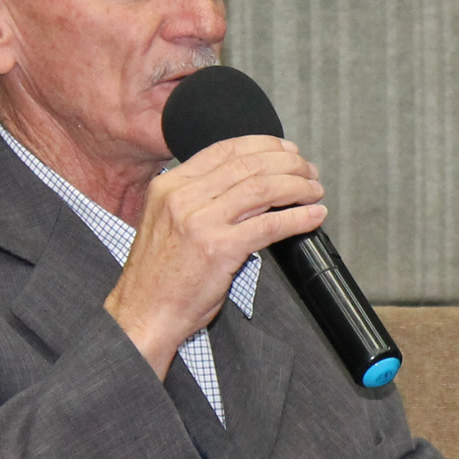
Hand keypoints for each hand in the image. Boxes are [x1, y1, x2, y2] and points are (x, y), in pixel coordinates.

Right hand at [104, 136, 324, 376]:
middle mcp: (182, 197)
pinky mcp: (219, 249)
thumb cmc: (158, 276)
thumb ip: (199, 199)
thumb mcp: (168, 221)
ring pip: (262, 188)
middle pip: (249, 165)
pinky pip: (269, 224)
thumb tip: (247, 186)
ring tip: (315, 192)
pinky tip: (313, 216)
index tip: (287, 150)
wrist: (143, 314)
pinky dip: (298, 218)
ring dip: (298, 187)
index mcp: (169, 185)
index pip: (225, 150)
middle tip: (309, 172)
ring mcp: (200, 222)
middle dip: (288, 164)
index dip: (264, 145)